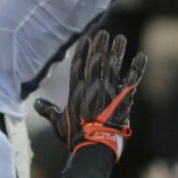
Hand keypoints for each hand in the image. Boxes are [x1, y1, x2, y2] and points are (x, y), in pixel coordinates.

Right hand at [35, 30, 145, 161]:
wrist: (95, 145)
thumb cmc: (76, 136)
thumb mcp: (58, 123)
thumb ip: (48, 110)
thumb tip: (36, 104)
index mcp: (76, 91)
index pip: (78, 65)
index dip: (82, 51)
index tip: (86, 40)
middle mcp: (93, 86)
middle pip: (96, 60)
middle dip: (100, 45)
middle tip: (104, 32)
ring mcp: (109, 90)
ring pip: (113, 65)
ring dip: (117, 51)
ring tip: (120, 39)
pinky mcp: (124, 97)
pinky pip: (132, 79)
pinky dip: (137, 68)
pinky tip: (141, 56)